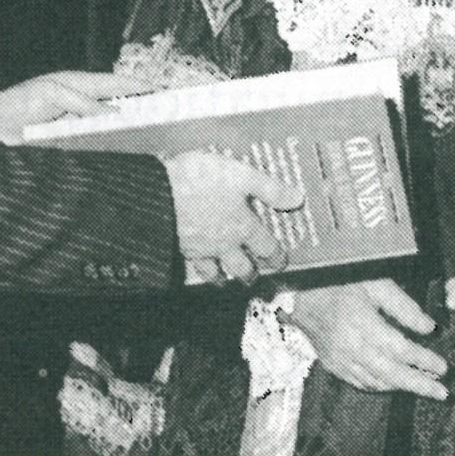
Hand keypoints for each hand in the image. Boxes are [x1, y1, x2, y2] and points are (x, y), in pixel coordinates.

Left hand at [0, 70, 148, 143]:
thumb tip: (116, 112)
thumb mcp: (51, 94)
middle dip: (138, 107)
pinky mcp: (69, 145)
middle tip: (165, 114)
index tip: (161, 89)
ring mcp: (75, 124)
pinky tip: (124, 153)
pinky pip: (96, 144)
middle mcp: (79, 103)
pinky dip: (111, 147)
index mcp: (75, 84)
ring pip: (109, 125)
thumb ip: (83, 102)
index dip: (136, 84)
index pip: (113, 82)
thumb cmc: (16, 105)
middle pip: (116, 104)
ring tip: (152, 135)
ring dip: (128, 130)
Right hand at [164, 151, 304, 285]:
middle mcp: (224, 244)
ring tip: (224, 280)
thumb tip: (297, 199)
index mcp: (243, 227)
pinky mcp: (178, 247)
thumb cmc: (200, 181)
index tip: (280, 262)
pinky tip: (196, 266)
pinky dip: (198, 270)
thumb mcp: (242, 175)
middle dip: (250, 274)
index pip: (266, 248)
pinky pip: (192, 266)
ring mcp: (200, 249)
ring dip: (222, 278)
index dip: (276, 256)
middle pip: (242, 268)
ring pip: (215, 273)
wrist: (158, 192)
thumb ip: (270, 189)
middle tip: (253, 276)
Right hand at [290, 280, 447, 399]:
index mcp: (362, 322)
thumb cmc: (341, 281)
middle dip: (419, 385)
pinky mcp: (332, 365)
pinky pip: (360, 383)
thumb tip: (429, 328)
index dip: (424, 360)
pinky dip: (381, 386)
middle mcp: (350, 346)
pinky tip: (395, 384)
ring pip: (376, 382)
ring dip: (402, 387)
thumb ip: (403, 306)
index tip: (444, 367)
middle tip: (443, 393)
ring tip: (425, 387)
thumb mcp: (376, 283)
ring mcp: (339, 359)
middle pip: (390, 373)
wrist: (299, 292)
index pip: (400, 349)